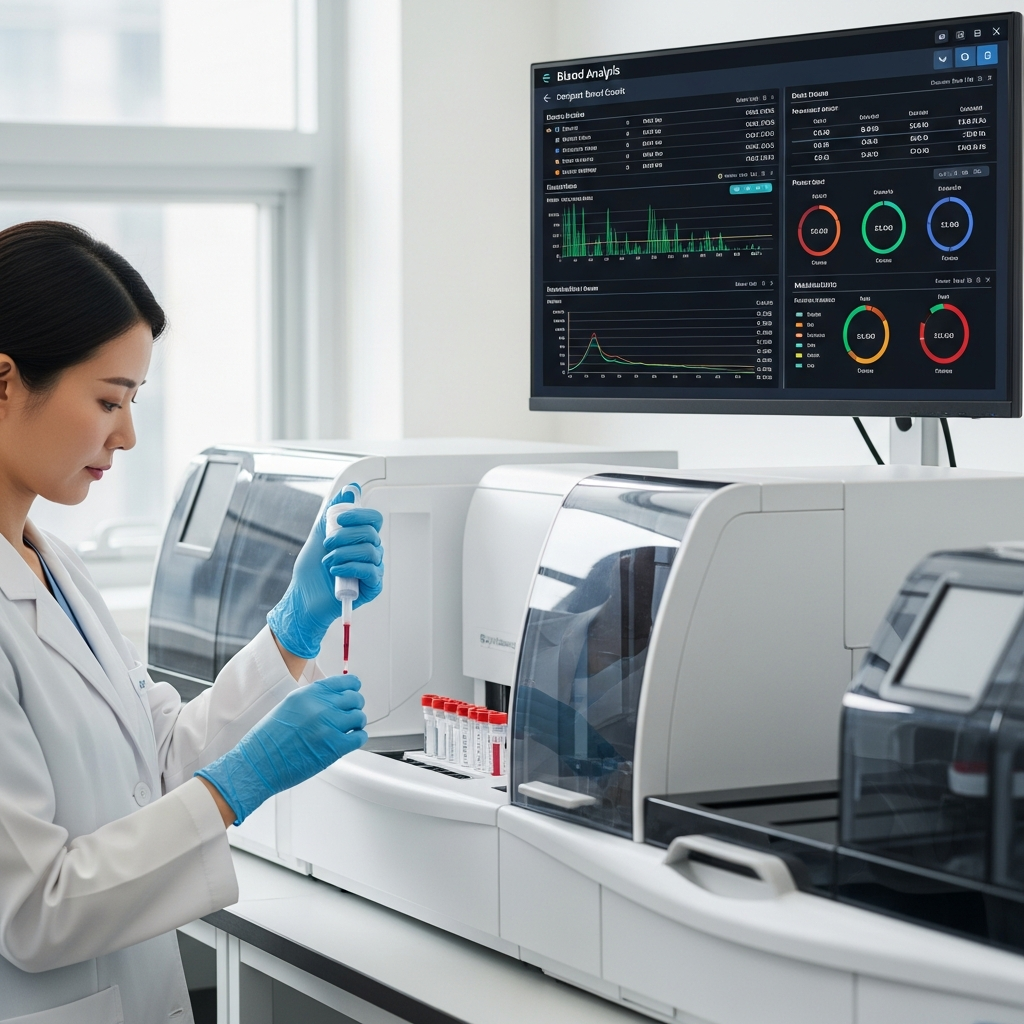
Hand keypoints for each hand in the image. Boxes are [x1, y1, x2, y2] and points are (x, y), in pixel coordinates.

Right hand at [197, 675, 367, 823]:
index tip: (354, 691)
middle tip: (350, 713)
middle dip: (355, 706)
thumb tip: (332, 699)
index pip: (344, 682)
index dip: (352, 687)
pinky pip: (359, 737)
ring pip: (359, 717)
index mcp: (308, 694)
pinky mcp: (334, 747)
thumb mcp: (288, 706)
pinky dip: (359, 737)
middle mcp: (320, 707)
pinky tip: (351, 739)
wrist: (258, 764)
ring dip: (357, 723)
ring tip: (350, 728)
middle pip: (355, 698)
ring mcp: (328, 726)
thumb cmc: (268, 739)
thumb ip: (312, 700)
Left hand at [267, 490, 383, 658]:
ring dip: (343, 553)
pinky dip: (349, 567)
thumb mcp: (319, 535)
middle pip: (371, 533)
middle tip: (327, 544)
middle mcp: (370, 552)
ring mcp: (373, 569)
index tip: (340, 518)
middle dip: (344, 536)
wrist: (304, 598)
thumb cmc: (312, 570)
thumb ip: (334, 513)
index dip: (359, 515)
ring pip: (370, 551)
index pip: (373, 519)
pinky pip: (369, 570)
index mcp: (360, 538)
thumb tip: (350, 489)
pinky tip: (335, 571)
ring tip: (328, 561)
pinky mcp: (373, 586)